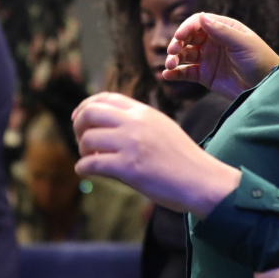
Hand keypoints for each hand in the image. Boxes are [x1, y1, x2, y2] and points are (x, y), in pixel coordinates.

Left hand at [73, 92, 241, 216]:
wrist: (200, 179)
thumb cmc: (182, 159)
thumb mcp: (161, 128)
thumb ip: (137, 123)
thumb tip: (105, 128)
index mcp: (144, 112)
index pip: (105, 97)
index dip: (86, 106)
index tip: (78, 118)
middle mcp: (135, 123)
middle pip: (90, 113)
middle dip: (77, 126)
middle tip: (82, 141)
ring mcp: (131, 144)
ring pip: (87, 139)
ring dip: (83, 151)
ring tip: (91, 159)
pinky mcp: (128, 167)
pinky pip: (91, 163)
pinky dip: (83, 167)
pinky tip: (87, 171)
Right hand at [163, 13, 278, 99]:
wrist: (265, 87)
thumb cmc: (260, 61)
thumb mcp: (242, 44)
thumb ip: (222, 31)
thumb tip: (202, 16)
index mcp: (223, 28)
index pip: (198, 22)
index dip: (186, 27)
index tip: (179, 37)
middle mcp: (212, 41)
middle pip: (187, 37)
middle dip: (177, 43)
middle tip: (172, 52)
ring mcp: (207, 58)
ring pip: (184, 55)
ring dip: (174, 58)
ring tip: (170, 65)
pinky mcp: (204, 75)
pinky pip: (186, 72)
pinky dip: (175, 73)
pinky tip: (167, 75)